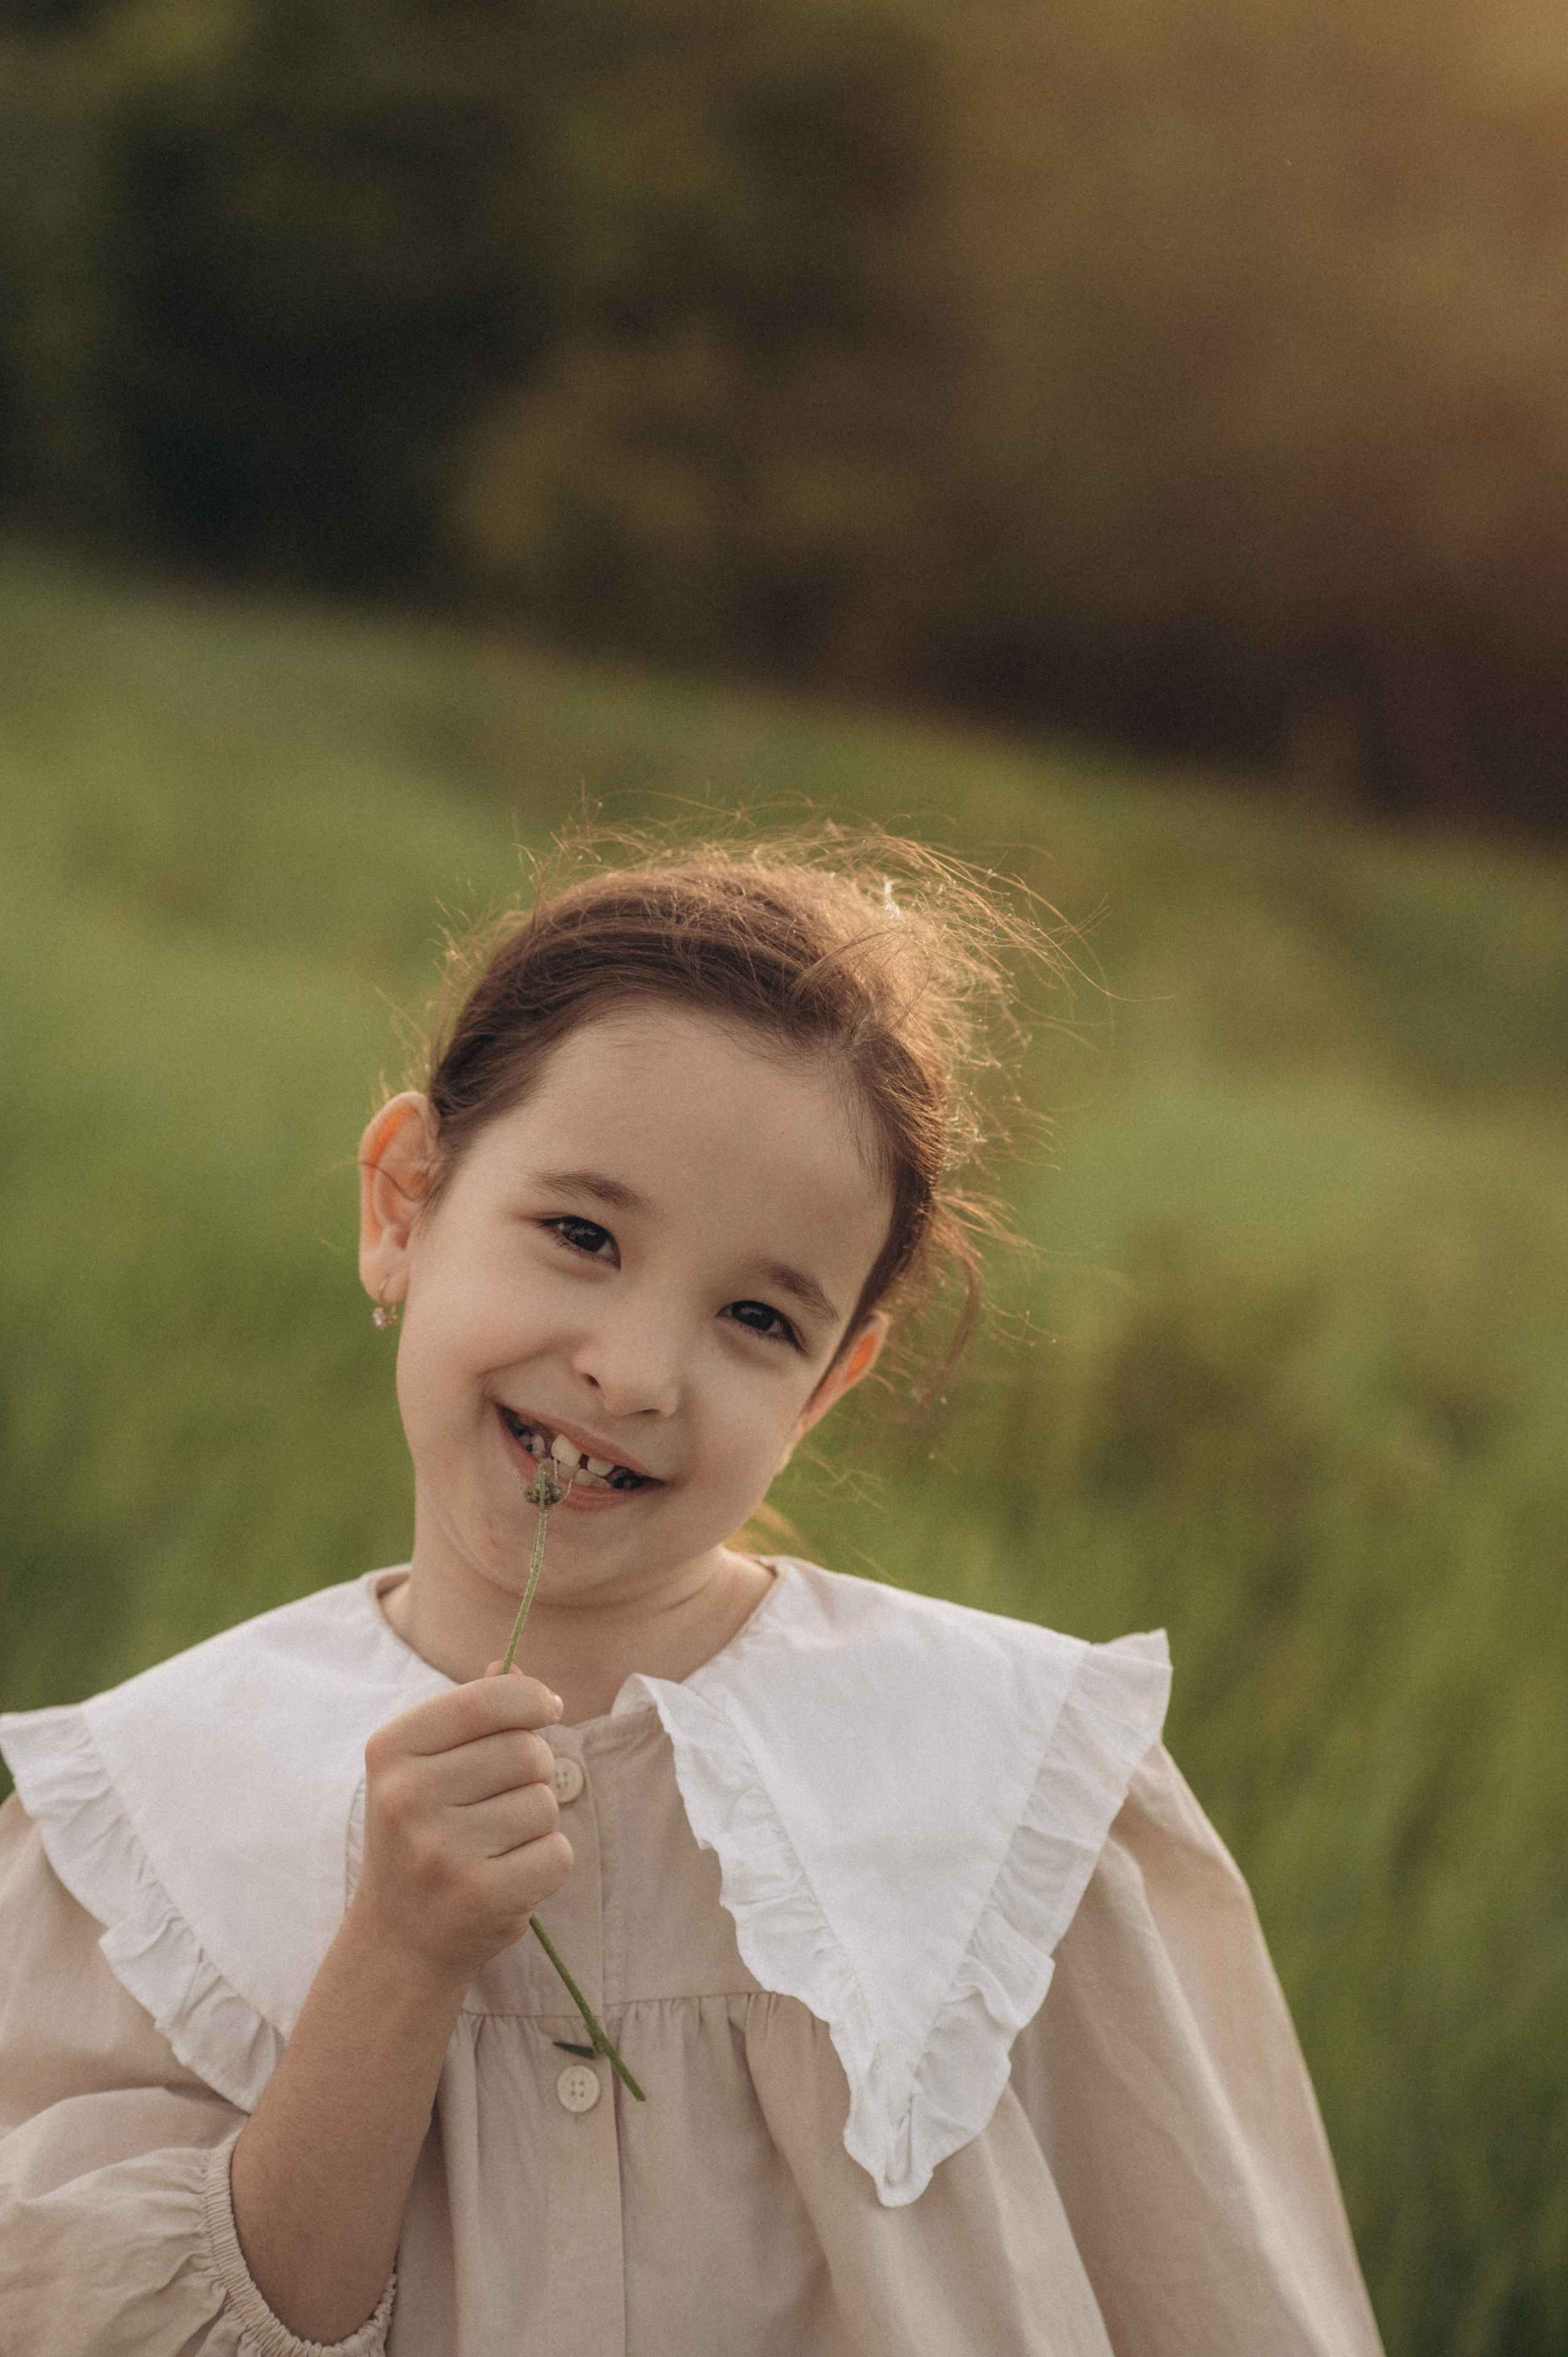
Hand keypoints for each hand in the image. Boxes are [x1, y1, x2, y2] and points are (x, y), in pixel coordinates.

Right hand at [352, 1665, 572, 1987]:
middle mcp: (406, 1797)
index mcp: (391, 1750)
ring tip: (496, 1844)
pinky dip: (548, 1863)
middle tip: (504, 1799)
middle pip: (526, 1750)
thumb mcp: (427, 1766)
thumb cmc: (424, 1834)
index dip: (532, 1698)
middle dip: (535, 1769)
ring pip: (544, 1803)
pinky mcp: (479, 1896)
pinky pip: (557, 1852)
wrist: (400, 1939)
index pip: (487, 1698)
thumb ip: (472, 1712)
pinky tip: (510, 1877)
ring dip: (538, 1821)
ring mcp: (440, 1851)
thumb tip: (513, 1663)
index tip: (548, 1709)